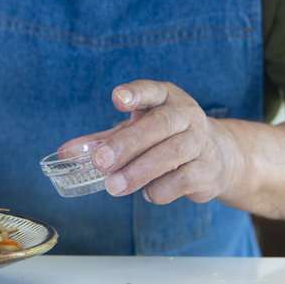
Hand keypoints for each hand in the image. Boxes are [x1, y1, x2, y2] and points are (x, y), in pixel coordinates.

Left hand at [58, 80, 240, 204]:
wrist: (219, 157)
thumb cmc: (165, 138)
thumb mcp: (136, 131)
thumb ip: (102, 140)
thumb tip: (64, 154)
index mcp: (166, 98)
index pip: (151, 90)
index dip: (136, 93)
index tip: (117, 98)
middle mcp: (186, 114)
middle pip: (159, 125)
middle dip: (127, 143)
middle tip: (100, 162)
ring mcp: (201, 141)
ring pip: (171, 153)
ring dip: (139, 171)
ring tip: (113, 187)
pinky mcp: (207, 170)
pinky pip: (183, 180)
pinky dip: (160, 188)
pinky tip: (146, 193)